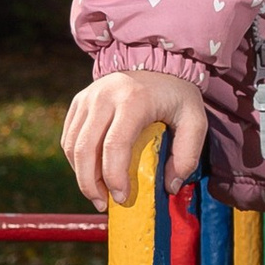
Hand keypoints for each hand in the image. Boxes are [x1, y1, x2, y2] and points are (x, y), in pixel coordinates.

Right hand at [62, 68, 210, 208]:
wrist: (157, 59)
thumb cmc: (177, 95)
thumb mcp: (195, 120)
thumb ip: (187, 154)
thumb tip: (169, 186)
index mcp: (133, 101)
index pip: (114, 145)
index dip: (114, 177)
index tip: (122, 198)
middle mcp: (103, 98)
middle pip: (84, 148)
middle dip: (90, 183)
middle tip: (103, 205)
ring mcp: (87, 98)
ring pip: (72, 145)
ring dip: (80, 175)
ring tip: (98, 194)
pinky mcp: (79, 102)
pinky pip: (70, 137)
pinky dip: (76, 160)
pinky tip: (91, 174)